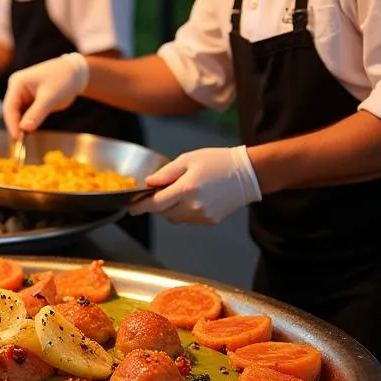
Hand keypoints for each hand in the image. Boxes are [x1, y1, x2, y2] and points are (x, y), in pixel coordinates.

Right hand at [3, 52, 89, 135]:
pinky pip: (26, 115)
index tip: (17, 138)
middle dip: (16, 126)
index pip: (9, 106)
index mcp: (17, 83)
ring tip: (25, 141)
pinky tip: (31, 133)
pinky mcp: (30, 101)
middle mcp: (17, 88)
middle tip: (21, 143)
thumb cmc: (63, 79)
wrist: (76, 73)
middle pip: (11, 111)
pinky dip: (28, 124)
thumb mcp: (50, 97)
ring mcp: (23, 95)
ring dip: (21, 126)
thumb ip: (36, 113)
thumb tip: (24, 129)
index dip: (12, 123)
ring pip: (18, 115)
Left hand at [129, 146, 261, 224]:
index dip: (140, 206)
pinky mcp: (211, 221)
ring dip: (170, 209)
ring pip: (175, 218)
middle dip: (157, 204)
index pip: (155, 204)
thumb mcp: (188, 159)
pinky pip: (188, 219)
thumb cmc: (218, 161)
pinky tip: (193, 198)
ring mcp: (203, 216)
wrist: (249, 174)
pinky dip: (184, 212)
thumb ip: (166, 173)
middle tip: (159, 192)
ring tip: (181, 192)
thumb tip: (148, 183)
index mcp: (186, 189)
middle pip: (163, 213)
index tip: (130, 207)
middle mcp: (193, 206)